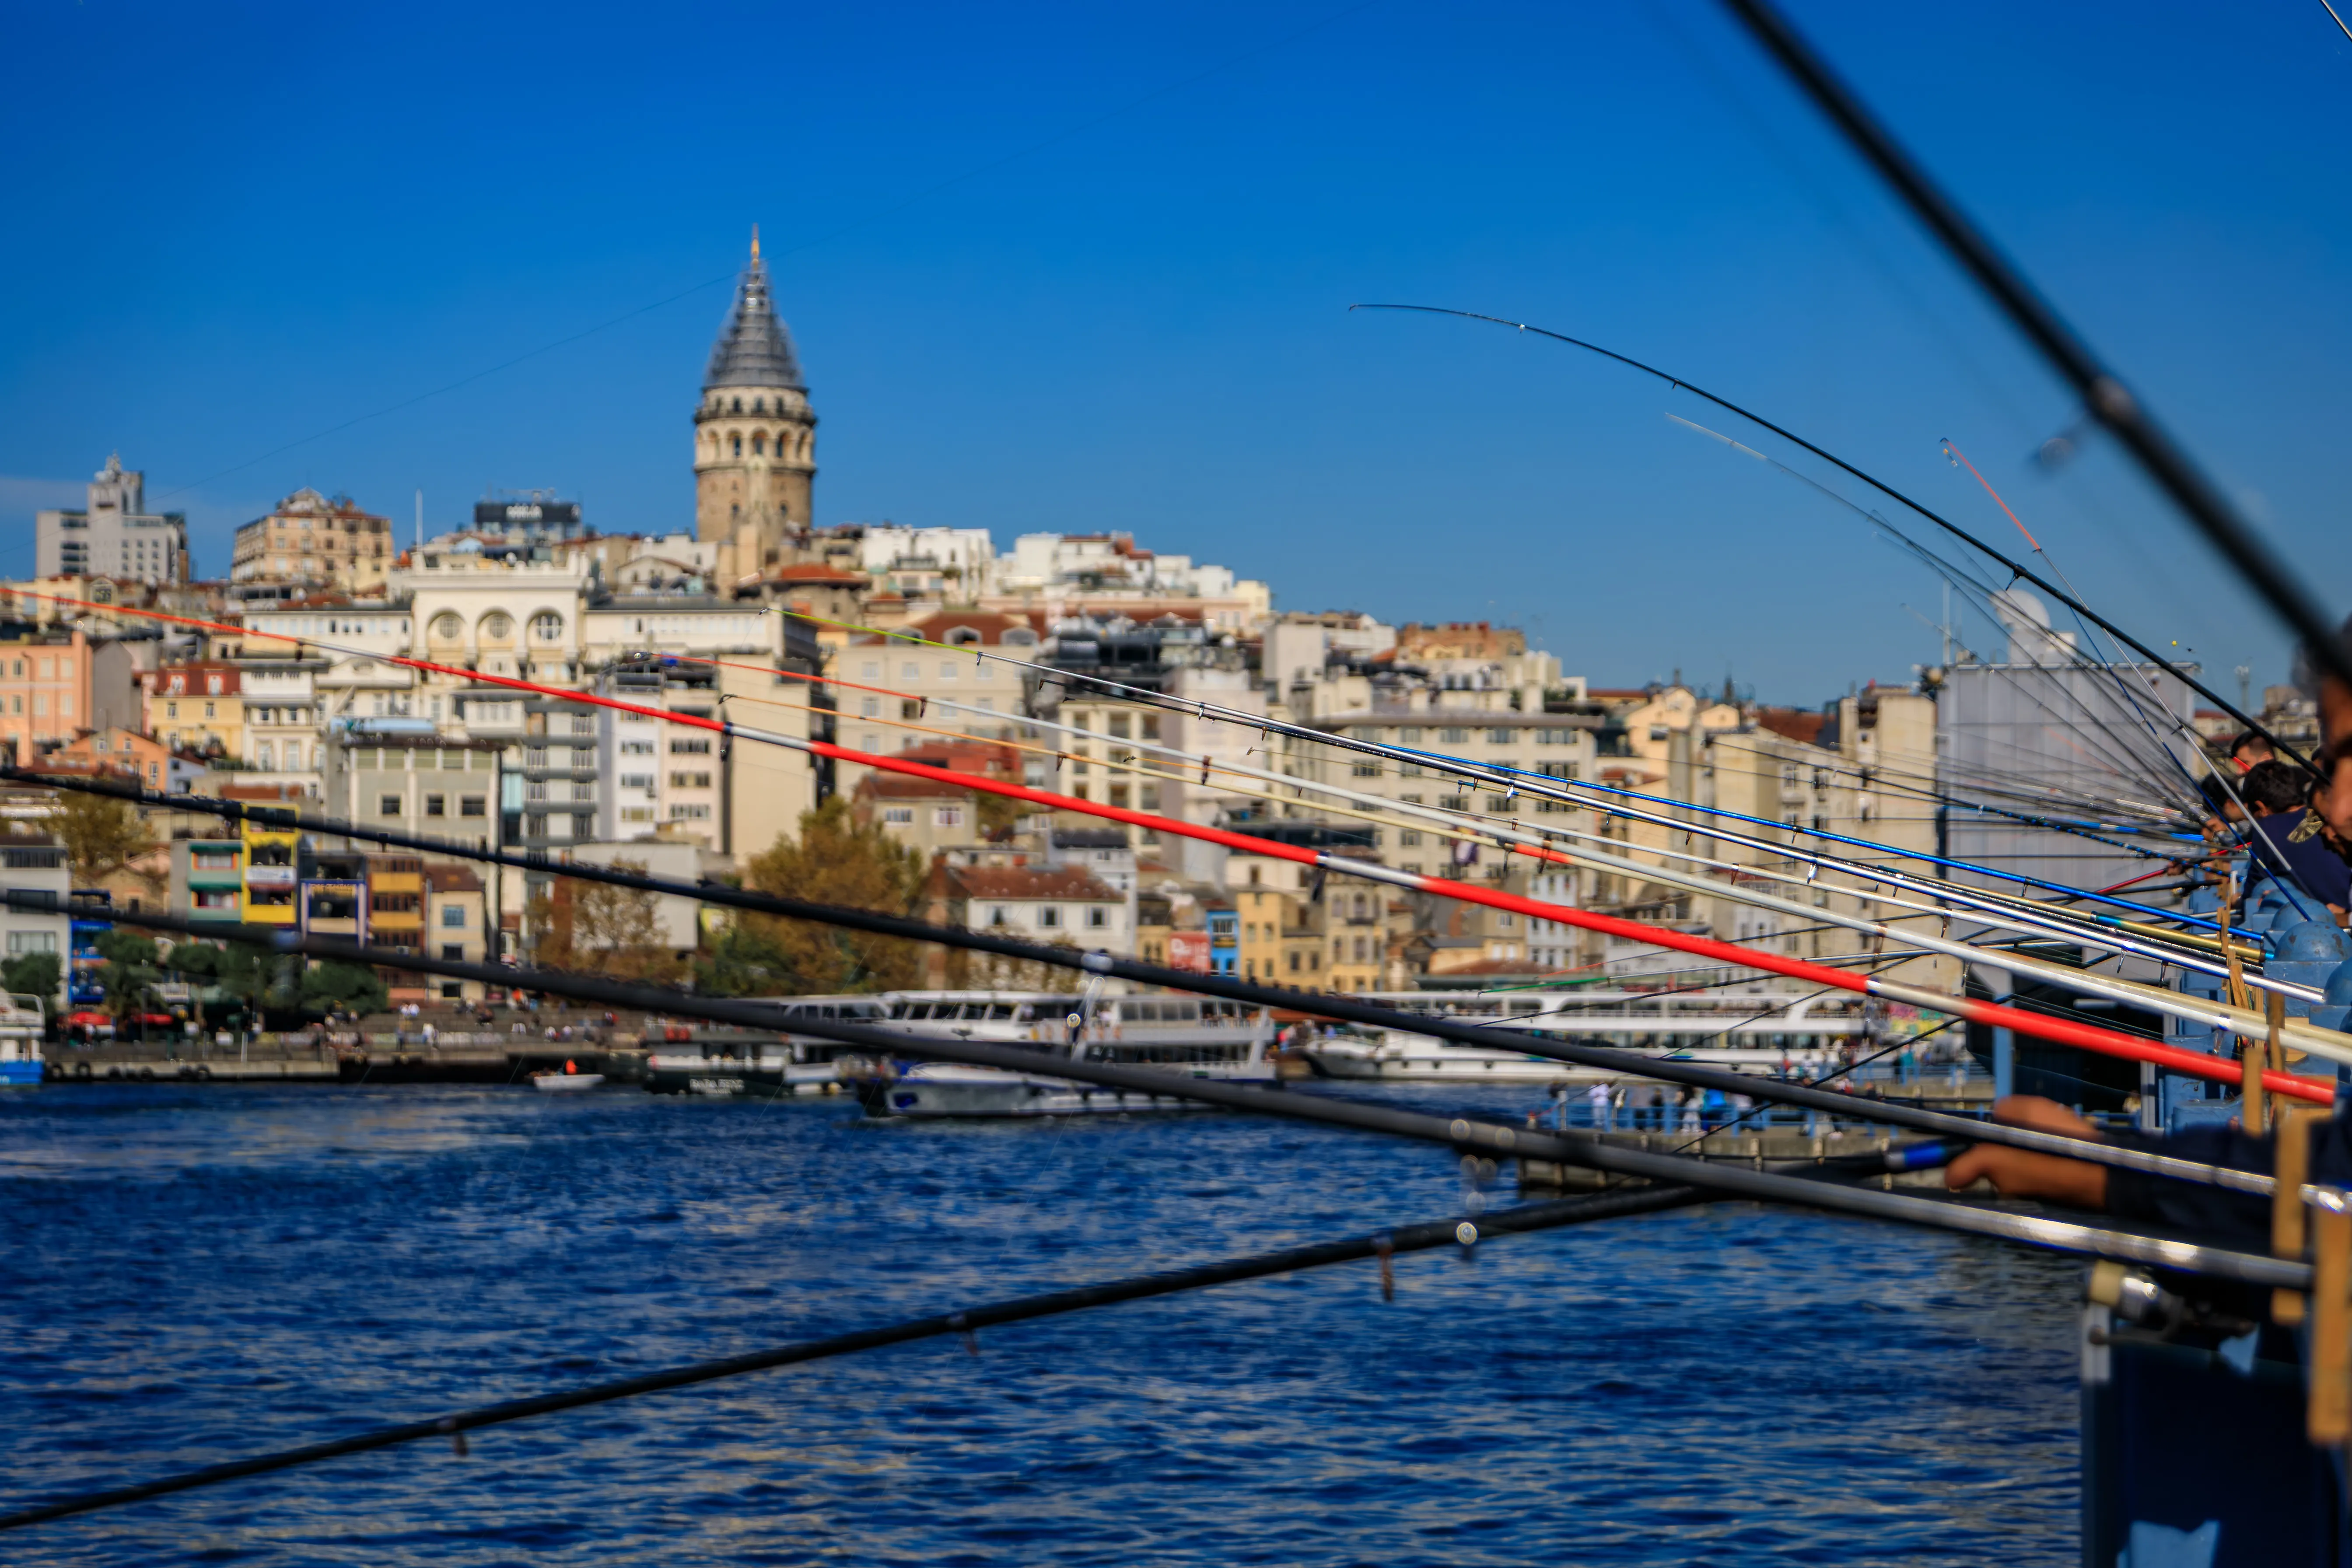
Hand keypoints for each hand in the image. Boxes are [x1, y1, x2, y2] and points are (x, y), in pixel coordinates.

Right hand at [1945, 1095, 2109, 1209]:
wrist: (2108, 1180)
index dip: (1975, 1148)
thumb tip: (1950, 1178)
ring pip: (2020, 1155)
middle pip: (2000, 1141)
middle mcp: (2039, 1112)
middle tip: (2004, 1182)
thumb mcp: (2002, 1163)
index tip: (1975, 1169)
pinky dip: (2039, 1175)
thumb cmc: (2051, 1164)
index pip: (1982, 1125)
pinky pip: (2041, 1162)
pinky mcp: (2072, 1148)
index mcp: (2019, 1106)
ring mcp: (2058, 1129)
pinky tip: (2047, 1188)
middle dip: (1999, 1163)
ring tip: (2029, 1188)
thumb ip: (1970, 1165)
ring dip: (2019, 1173)